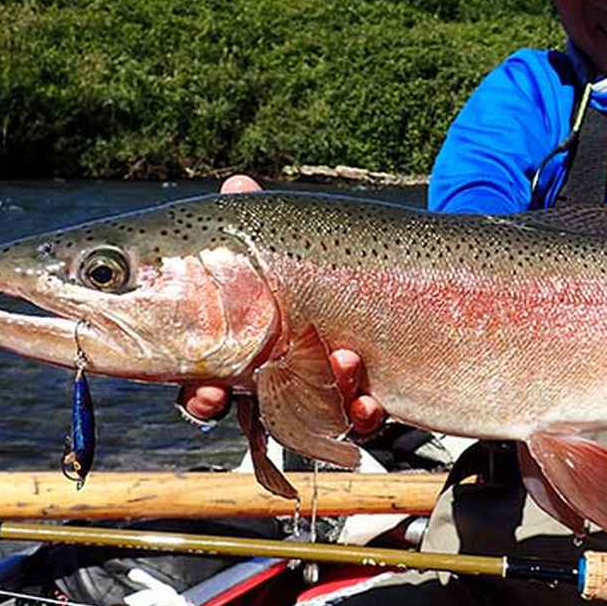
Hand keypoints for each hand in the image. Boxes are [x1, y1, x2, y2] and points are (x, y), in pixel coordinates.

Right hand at [176, 175, 385, 434]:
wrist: (403, 279)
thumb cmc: (321, 260)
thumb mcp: (287, 238)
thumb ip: (260, 218)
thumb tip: (238, 182)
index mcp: (243, 347)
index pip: (209, 382)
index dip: (203, 396)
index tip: (209, 392)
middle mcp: (276, 377)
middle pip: (246, 412)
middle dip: (242, 411)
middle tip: (235, 400)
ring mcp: (322, 392)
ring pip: (309, 417)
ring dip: (320, 399)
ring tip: (343, 361)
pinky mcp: (366, 399)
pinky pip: (360, 423)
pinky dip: (363, 414)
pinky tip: (372, 400)